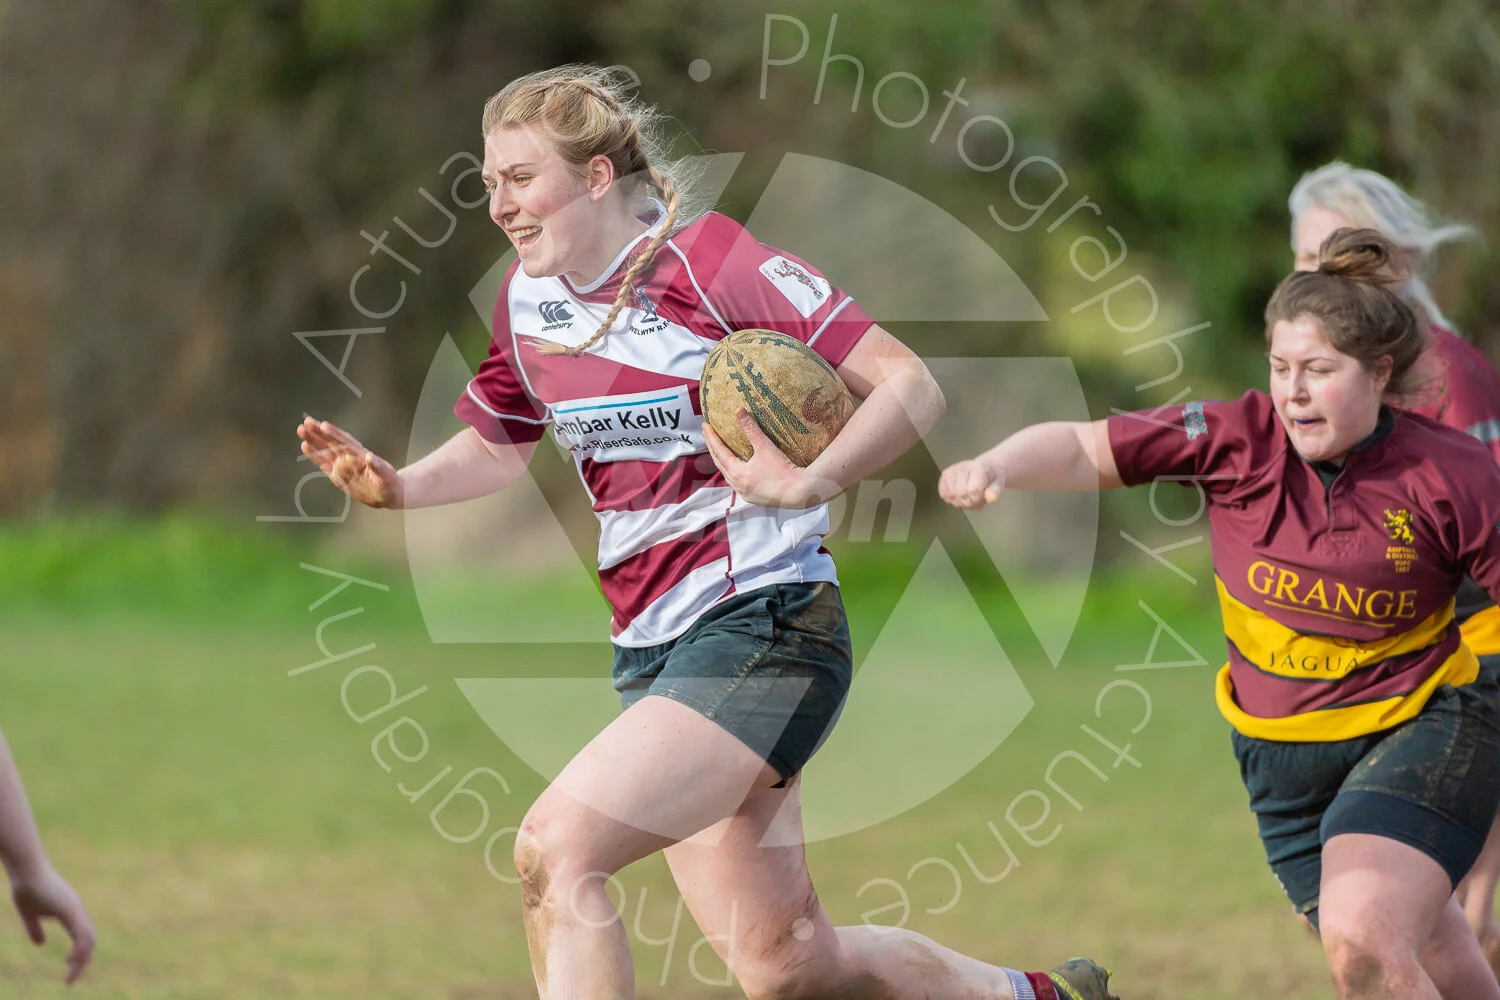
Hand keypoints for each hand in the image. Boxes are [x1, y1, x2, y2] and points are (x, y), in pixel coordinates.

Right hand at [11, 862, 93, 983]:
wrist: (26, 871)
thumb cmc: (28, 889)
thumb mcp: (30, 914)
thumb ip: (35, 929)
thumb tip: (40, 943)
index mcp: (71, 913)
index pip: (82, 936)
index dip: (79, 953)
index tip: (68, 965)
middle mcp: (77, 911)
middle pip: (89, 940)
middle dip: (82, 961)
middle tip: (71, 978)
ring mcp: (76, 910)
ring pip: (88, 940)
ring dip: (81, 960)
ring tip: (71, 976)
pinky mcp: (70, 909)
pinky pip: (81, 934)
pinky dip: (79, 950)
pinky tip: (72, 961)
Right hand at [298, 418, 401, 508]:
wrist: (387, 493)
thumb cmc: (389, 482)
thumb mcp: (385, 475)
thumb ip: (377, 466)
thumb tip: (369, 456)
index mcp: (360, 455)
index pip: (345, 442)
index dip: (335, 434)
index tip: (323, 425)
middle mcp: (349, 458)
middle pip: (331, 442)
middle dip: (319, 433)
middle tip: (305, 422)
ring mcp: (342, 465)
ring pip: (325, 450)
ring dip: (313, 440)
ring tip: (301, 429)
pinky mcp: (338, 475)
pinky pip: (324, 463)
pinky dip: (315, 455)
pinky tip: (305, 445)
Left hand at [703, 410, 832, 508]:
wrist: (800, 493)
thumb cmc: (782, 470)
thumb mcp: (765, 447)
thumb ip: (751, 429)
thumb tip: (738, 410)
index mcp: (737, 473)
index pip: (719, 452)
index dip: (711, 438)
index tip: (705, 426)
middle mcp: (738, 486)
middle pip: (720, 465)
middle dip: (713, 449)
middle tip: (708, 435)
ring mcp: (746, 494)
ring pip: (729, 476)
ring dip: (723, 463)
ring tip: (720, 452)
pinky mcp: (755, 499)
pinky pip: (739, 485)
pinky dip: (734, 474)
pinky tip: (739, 471)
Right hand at [938, 458, 1002, 508]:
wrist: (984, 469)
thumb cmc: (990, 478)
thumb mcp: (998, 484)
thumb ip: (995, 491)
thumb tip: (991, 498)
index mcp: (977, 467)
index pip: (973, 490)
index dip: (978, 499)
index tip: (983, 497)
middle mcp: (963, 466)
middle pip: (961, 493)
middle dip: (970, 502)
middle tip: (977, 500)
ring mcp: (952, 470)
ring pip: (951, 496)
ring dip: (961, 503)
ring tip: (969, 498)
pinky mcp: (944, 476)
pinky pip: (944, 494)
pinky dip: (952, 500)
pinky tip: (960, 497)